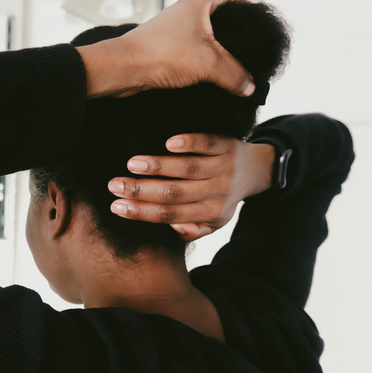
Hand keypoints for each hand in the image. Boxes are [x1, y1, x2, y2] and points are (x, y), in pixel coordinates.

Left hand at [77, 0, 253, 97]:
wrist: (124, 69)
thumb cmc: (160, 54)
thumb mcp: (208, 63)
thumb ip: (234, 73)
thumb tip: (249, 85)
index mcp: (197, 5)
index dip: (244, 7)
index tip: (256, 22)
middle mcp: (183, 15)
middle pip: (216, 19)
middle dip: (232, 35)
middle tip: (247, 51)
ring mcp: (172, 32)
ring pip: (202, 39)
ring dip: (216, 53)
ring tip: (231, 68)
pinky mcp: (164, 50)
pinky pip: (189, 54)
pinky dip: (201, 64)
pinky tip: (208, 79)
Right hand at [107, 134, 275, 241]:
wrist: (257, 171)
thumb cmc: (223, 198)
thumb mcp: (213, 222)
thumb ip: (193, 230)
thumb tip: (173, 228)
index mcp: (209, 214)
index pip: (170, 215)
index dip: (142, 212)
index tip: (116, 206)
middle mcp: (216, 192)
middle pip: (175, 193)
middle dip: (141, 190)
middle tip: (114, 185)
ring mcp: (222, 168)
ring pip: (188, 169)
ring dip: (159, 166)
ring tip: (132, 164)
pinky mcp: (227, 146)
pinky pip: (208, 144)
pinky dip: (190, 143)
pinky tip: (168, 142)